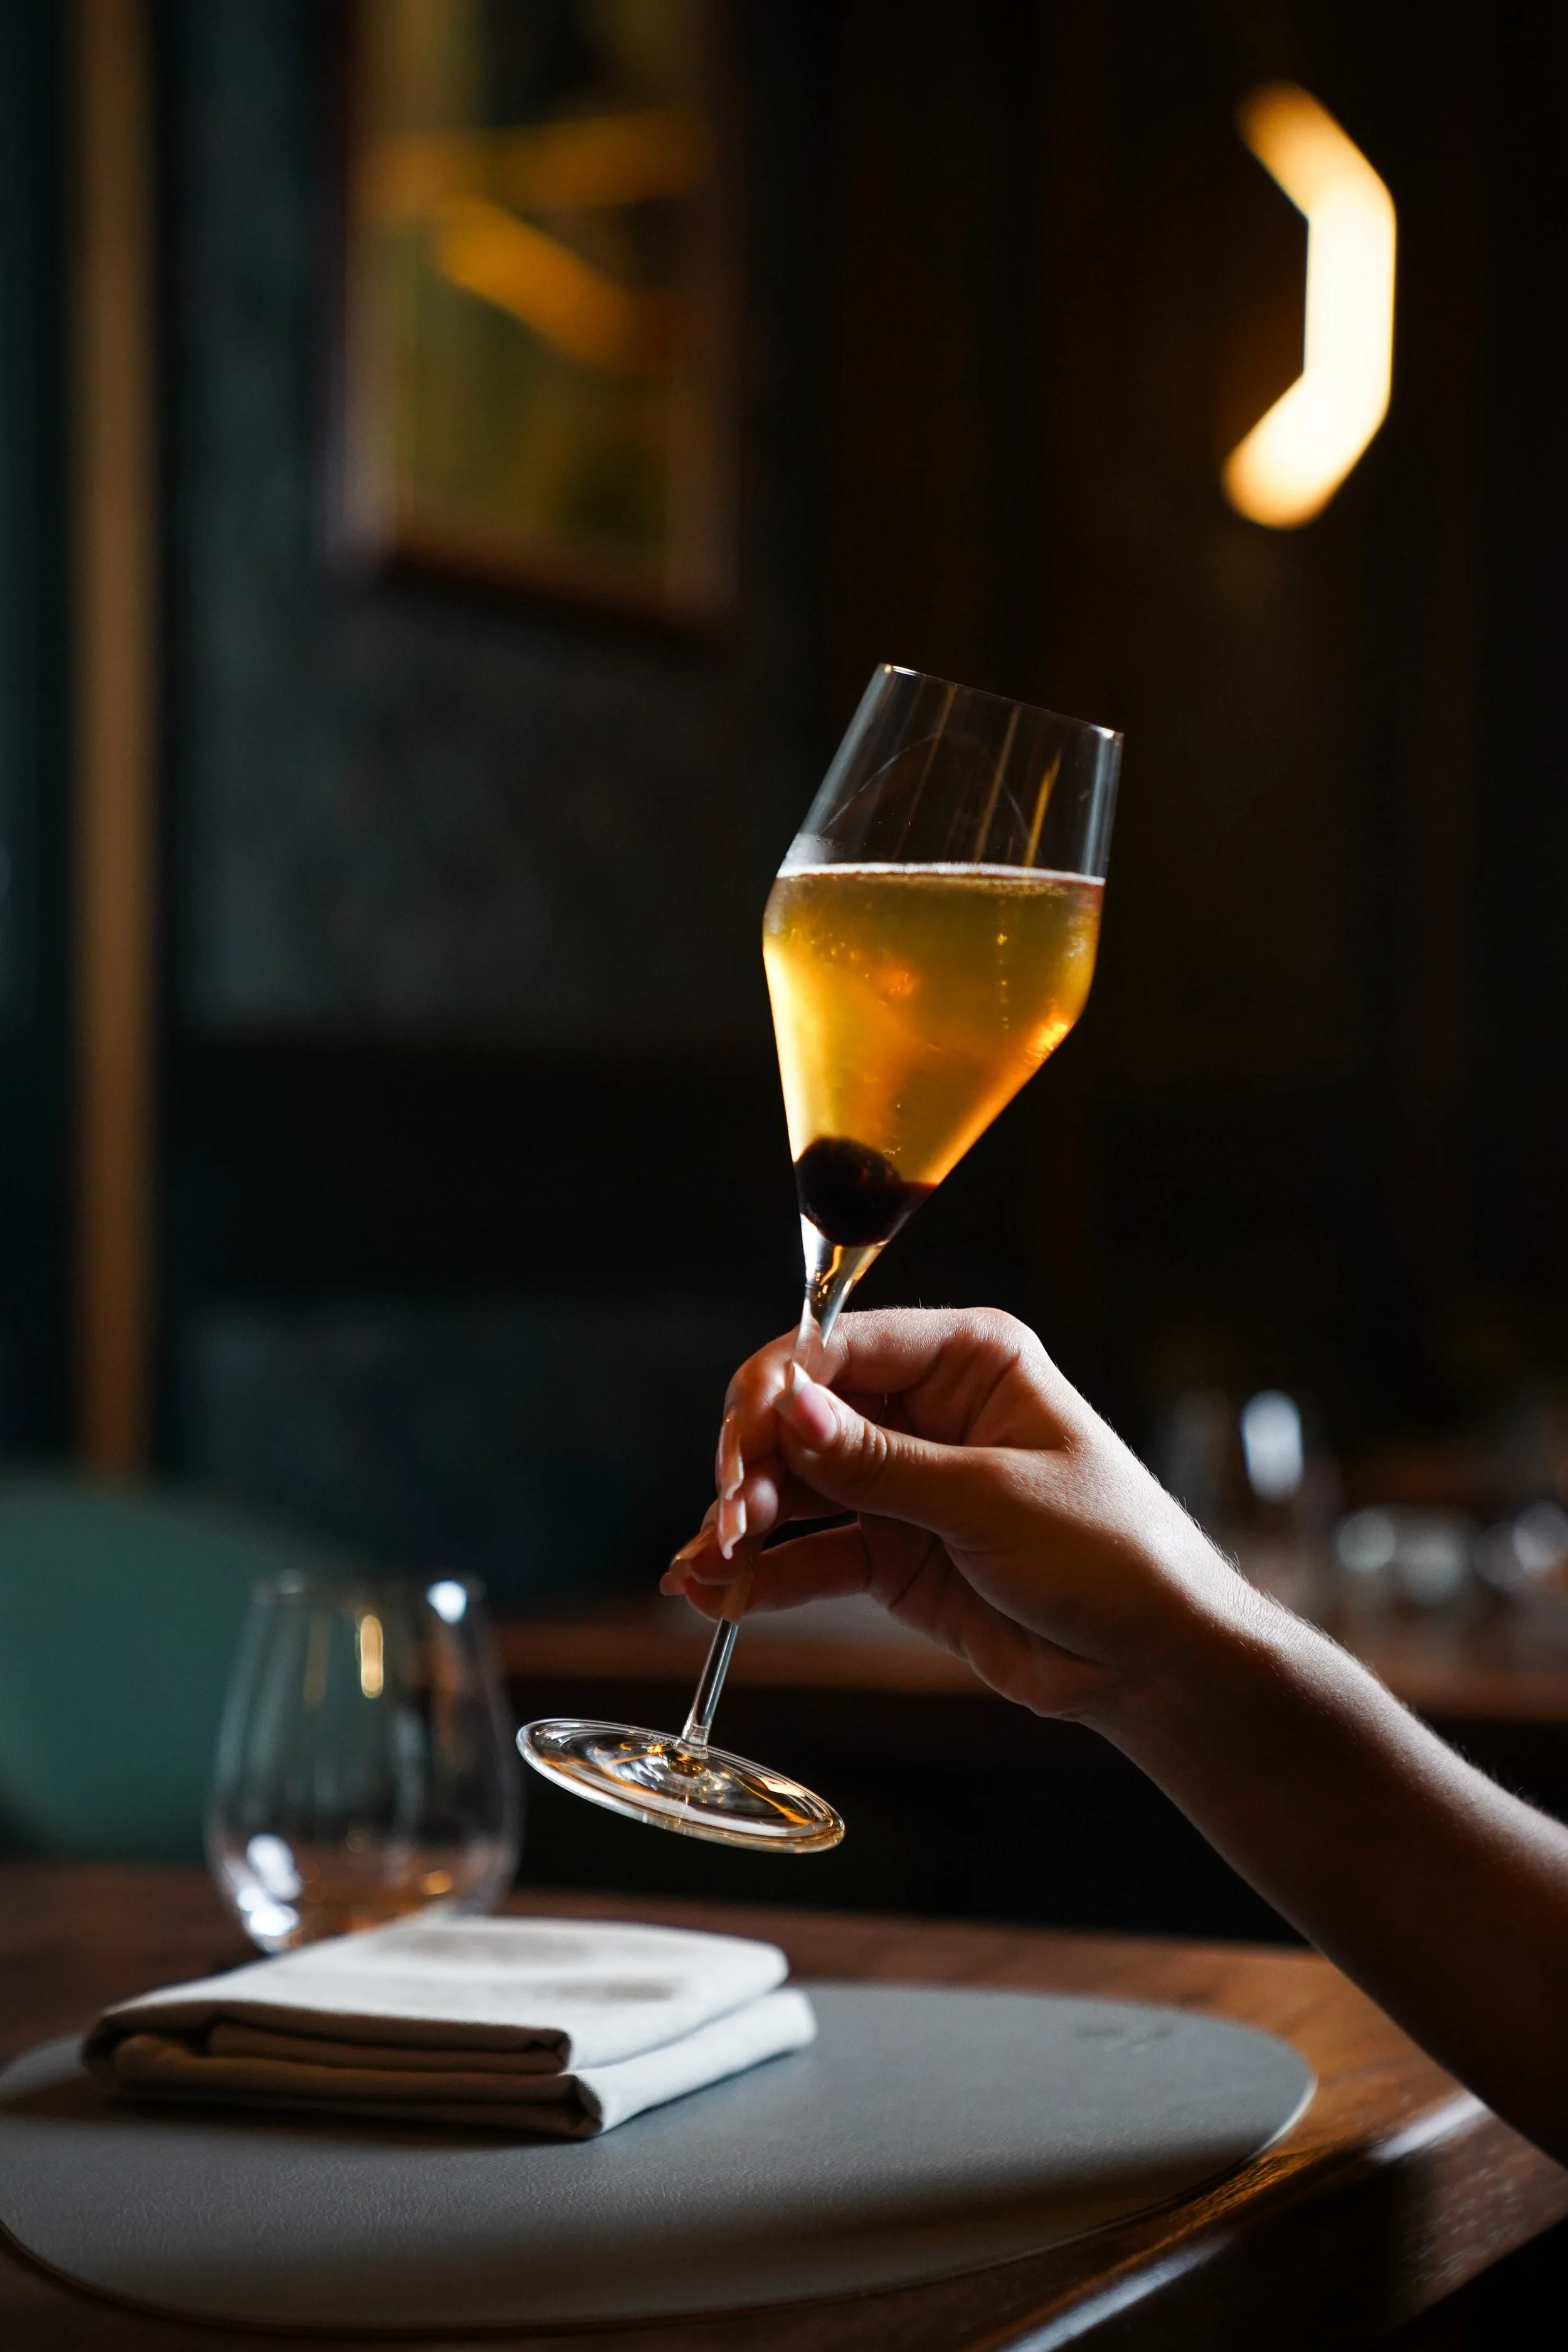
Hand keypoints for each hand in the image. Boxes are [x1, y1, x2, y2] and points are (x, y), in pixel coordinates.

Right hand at [662, 1307, 1256, 1727]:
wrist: (1154, 1660)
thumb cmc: (1113, 1553)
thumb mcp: (992, 1500)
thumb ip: (880, 1462)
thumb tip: (788, 1408)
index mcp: (967, 1358)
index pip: (840, 1348)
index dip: (777, 1391)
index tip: (740, 1444)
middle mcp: (927, 1409)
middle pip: (803, 1418)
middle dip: (754, 1467)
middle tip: (726, 1522)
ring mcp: (905, 1483)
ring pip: (797, 1489)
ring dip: (746, 1526)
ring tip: (705, 1569)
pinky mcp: (893, 1552)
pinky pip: (812, 1554)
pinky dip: (765, 1575)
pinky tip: (719, 1595)